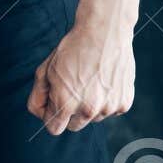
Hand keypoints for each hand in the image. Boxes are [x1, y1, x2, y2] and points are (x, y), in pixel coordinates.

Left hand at [27, 20, 135, 134]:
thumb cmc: (71, 51)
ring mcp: (108, 108)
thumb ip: (38, 96)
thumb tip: (39, 113)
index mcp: (65, 103)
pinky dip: (105, 101)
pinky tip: (103, 81)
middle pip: (73, 126)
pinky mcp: (124, 103)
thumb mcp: (45, 70)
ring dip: (87, 106)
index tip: (52, 104)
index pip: (54, 129)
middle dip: (68, 112)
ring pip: (92, 118)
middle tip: (70, 88)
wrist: (104, 34)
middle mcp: (88, 110)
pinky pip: (110, 111)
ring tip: (88, 80)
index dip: (50, 117)